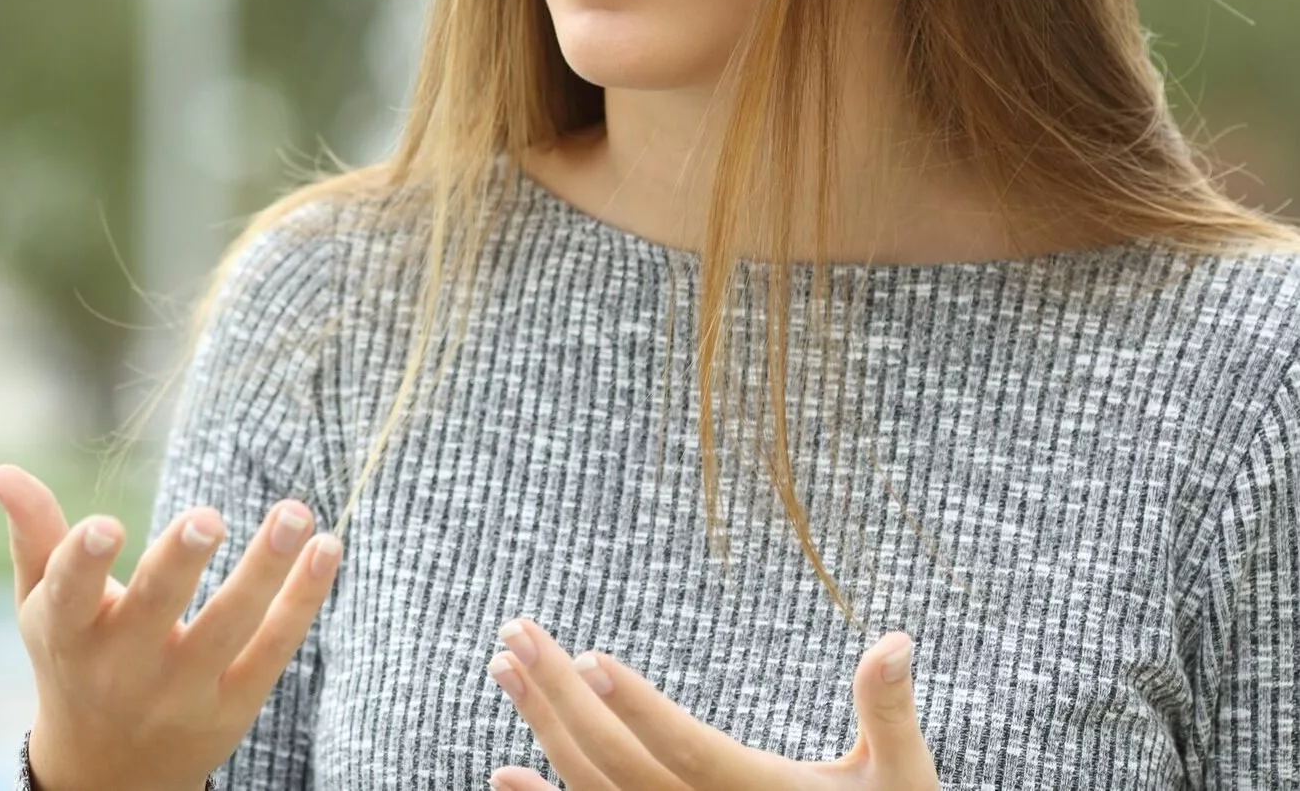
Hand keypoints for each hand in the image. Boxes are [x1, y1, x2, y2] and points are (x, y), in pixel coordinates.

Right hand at [0, 464, 342, 790]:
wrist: (111, 774)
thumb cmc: (73, 659)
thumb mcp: (42, 606)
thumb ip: (34, 534)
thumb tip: (0, 470)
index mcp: (68, 634)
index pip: (71, 596)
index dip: (85, 561)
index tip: (107, 525)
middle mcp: (123, 668)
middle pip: (154, 610)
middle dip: (179, 563)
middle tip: (209, 516)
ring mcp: (183, 690)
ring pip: (229, 626)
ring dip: (265, 570)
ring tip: (295, 512)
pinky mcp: (233, 704)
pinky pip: (274, 648)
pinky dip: (303, 600)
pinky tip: (328, 547)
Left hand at [487, 617, 939, 790]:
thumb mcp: (902, 781)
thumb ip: (889, 713)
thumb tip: (896, 637)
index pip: (689, 750)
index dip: (640, 709)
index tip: (589, 656)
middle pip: (621, 763)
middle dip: (562, 694)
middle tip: (515, 631)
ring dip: (545, 728)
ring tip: (504, 666)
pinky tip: (504, 773)